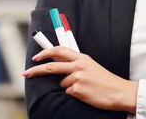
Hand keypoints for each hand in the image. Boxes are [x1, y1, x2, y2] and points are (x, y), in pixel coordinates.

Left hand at [23, 47, 137, 112]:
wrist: (119, 92)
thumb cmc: (106, 81)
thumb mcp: (92, 67)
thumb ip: (77, 64)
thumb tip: (61, 67)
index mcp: (83, 58)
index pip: (60, 50)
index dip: (46, 52)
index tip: (36, 57)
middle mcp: (79, 66)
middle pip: (51, 67)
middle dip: (36, 70)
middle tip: (26, 73)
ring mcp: (77, 78)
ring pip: (62, 83)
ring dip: (69, 87)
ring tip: (85, 88)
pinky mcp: (77, 90)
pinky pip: (68, 93)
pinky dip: (75, 94)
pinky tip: (86, 93)